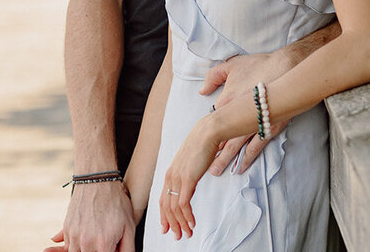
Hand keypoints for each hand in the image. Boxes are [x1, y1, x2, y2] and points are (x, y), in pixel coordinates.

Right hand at [46, 181, 135, 251]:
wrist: (97, 179)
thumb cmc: (115, 202)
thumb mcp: (129, 227)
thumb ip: (127, 249)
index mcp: (103, 245)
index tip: (111, 247)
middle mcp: (86, 243)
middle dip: (97, 251)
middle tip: (104, 242)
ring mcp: (74, 236)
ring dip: (85, 249)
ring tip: (95, 239)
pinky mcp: (67, 228)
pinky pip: (69, 245)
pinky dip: (76, 245)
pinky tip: (87, 237)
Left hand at [158, 120, 220, 240]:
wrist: (207, 133)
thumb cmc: (201, 146)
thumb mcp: (190, 164)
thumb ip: (187, 176)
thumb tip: (189, 186)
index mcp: (170, 174)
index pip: (162, 200)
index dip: (164, 216)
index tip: (167, 228)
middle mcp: (170, 177)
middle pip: (166, 207)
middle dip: (172, 224)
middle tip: (178, 236)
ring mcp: (177, 178)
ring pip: (174, 208)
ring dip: (181, 223)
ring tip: (187, 233)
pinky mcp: (187, 178)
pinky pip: (183, 203)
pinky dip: (187, 216)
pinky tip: (192, 223)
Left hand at [200, 52, 292, 173]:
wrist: (287, 68)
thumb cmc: (260, 64)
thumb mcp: (231, 65)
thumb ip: (214, 76)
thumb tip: (202, 90)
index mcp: (226, 100)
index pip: (213, 120)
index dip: (206, 132)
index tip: (198, 144)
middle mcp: (236, 114)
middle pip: (221, 137)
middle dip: (211, 152)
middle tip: (202, 166)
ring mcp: (253, 122)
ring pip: (235, 145)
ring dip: (226, 159)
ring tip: (216, 171)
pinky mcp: (269, 127)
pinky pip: (255, 146)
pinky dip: (247, 158)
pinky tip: (241, 167)